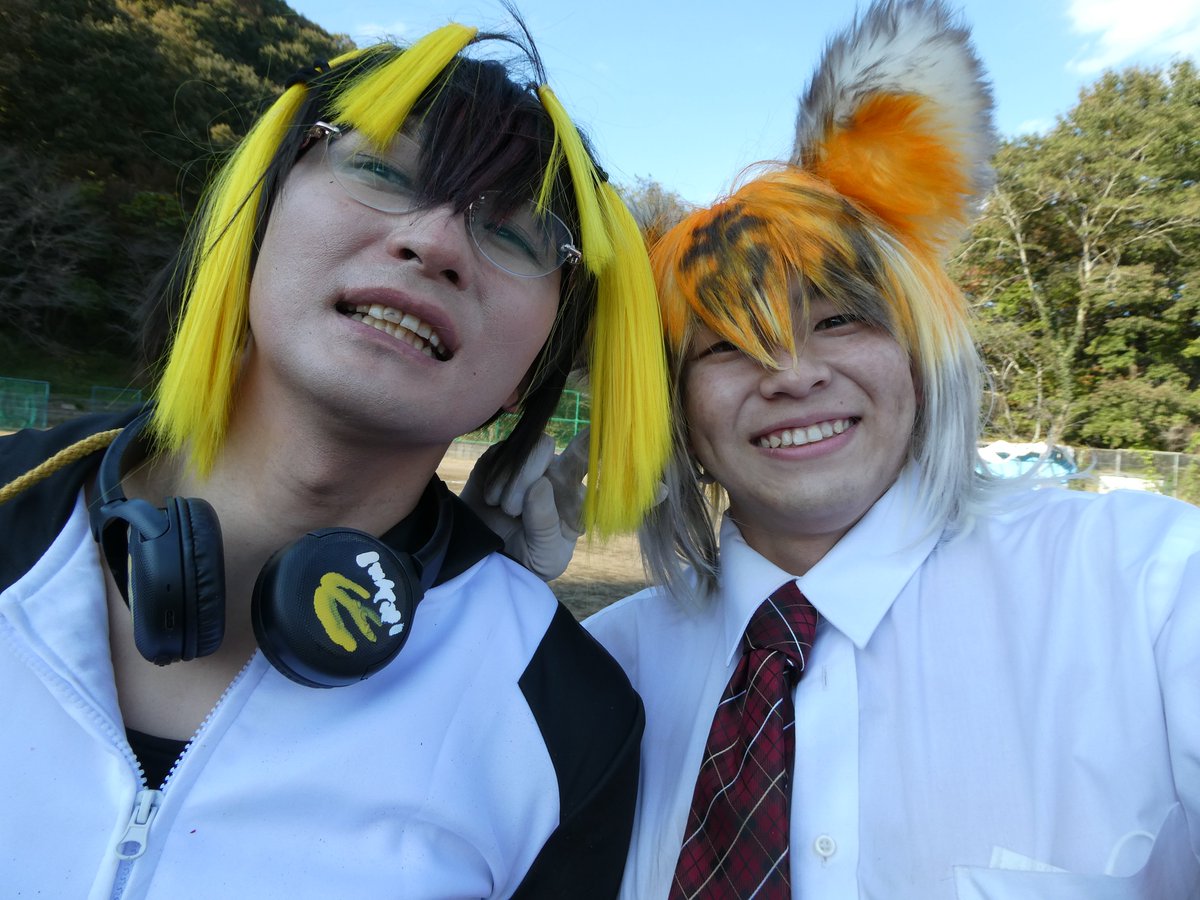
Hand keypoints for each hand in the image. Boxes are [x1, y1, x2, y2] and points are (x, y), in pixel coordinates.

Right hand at [460, 430, 588, 580]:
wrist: (490, 560)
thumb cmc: (530, 559)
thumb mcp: (546, 554)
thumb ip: (546, 523)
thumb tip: (540, 484)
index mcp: (577, 496)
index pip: (592, 465)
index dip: (588, 448)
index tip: (565, 457)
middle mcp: (559, 474)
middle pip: (557, 452)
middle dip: (529, 477)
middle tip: (512, 510)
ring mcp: (531, 464)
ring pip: (528, 450)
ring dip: (512, 482)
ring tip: (504, 510)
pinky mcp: (502, 460)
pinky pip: (501, 453)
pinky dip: (495, 478)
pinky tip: (491, 500)